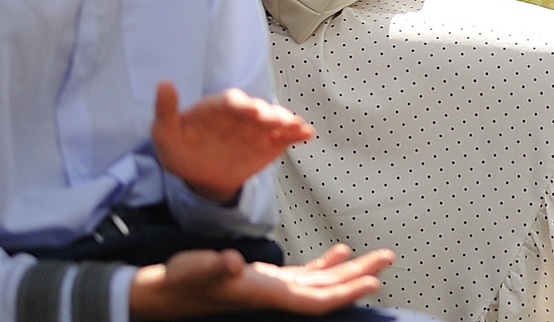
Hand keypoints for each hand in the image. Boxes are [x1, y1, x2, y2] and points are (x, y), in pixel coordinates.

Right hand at [131, 244, 392, 318]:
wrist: (165, 293)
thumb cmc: (181, 282)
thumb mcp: (196, 270)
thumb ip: (215, 267)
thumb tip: (232, 263)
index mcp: (265, 296)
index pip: (314, 301)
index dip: (343, 294)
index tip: (372, 284)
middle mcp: (274, 296)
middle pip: (326, 292)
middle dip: (358, 277)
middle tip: (389, 258)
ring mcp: (272, 290)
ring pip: (320, 283)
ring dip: (348, 270)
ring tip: (377, 256)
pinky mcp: (266, 281)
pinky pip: (304, 276)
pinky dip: (325, 265)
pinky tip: (340, 253)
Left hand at [151, 84, 312, 205]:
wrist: (201, 174)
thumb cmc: (182, 148)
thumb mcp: (166, 132)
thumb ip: (166, 110)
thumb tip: (163, 84)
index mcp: (219, 107)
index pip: (230, 102)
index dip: (240, 104)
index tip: (247, 109)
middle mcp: (242, 114)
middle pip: (258, 110)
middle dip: (267, 113)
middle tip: (273, 118)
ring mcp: (258, 127)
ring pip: (275, 120)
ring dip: (285, 120)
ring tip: (293, 125)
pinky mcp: (270, 141)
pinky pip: (286, 136)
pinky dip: (297, 133)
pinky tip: (306, 133)